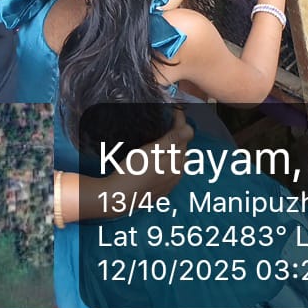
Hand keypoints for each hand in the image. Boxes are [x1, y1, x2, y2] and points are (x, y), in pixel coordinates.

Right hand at [75, 107, 193, 219]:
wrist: (117, 198)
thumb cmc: (132, 171)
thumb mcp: (151, 151)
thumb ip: (172, 140)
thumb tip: (191, 128)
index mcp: (176, 162)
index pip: (183, 136)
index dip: (180, 122)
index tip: (176, 110)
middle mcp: (177, 174)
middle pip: (182, 149)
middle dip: (179, 135)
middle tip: (169, 123)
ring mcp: (169, 184)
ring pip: (177, 162)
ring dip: (175, 150)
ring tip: (165, 140)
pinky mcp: (160, 191)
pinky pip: (171, 173)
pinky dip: (169, 163)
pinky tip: (160, 161)